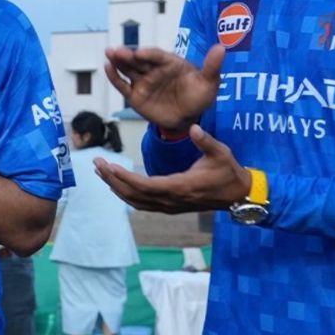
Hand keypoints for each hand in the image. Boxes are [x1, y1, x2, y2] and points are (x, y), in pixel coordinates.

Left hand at [95, 124, 251, 213]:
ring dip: (116, 188)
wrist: (238, 195)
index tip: (109, 166)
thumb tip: (193, 127)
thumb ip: (206, 141)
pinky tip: (118, 185)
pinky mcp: (170, 206)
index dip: (124, 178)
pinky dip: (127, 195)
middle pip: (134, 194)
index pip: (145, 185)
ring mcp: (170, 206)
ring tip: (101, 172)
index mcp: (181, 187)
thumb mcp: (221, 153)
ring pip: (135, 201)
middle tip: (96, 164)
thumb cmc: (229, 172)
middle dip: (113, 180)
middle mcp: (171, 200)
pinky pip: (142, 204)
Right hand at [105, 44, 223, 134]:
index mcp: (170, 62)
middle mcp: (154, 69)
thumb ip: (212, 66)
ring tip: (109, 54)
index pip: (158, 56)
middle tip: (117, 50)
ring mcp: (144, 81)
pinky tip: (107, 68)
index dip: (149, 54)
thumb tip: (222, 48)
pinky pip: (123, 85)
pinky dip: (114, 77)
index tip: (141, 53)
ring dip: (118, 62)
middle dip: (128, 54)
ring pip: (128, 69)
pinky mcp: (136, 95)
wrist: (189, 117)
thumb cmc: (199, 96)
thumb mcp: (209, 82)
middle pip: (139, 60)